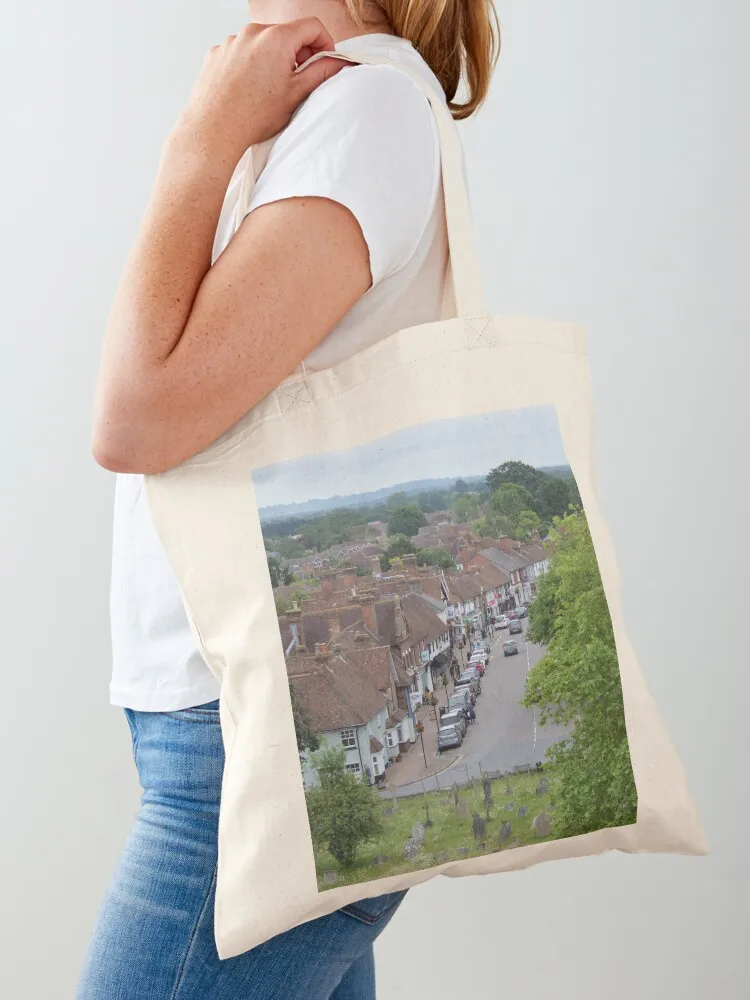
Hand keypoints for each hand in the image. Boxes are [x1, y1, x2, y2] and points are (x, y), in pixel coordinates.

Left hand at [171, 18, 344, 164]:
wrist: (214, 129)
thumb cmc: (253, 116)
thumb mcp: (296, 94)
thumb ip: (321, 72)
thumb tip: (337, 62)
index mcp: (277, 38)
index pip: (312, 26)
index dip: (324, 42)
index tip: (325, 60)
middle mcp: (253, 32)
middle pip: (286, 34)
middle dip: (297, 54)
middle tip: (298, 81)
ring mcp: (232, 41)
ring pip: (263, 44)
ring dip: (273, 59)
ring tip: (269, 90)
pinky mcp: (218, 52)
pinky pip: (242, 52)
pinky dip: (251, 65)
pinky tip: (249, 89)